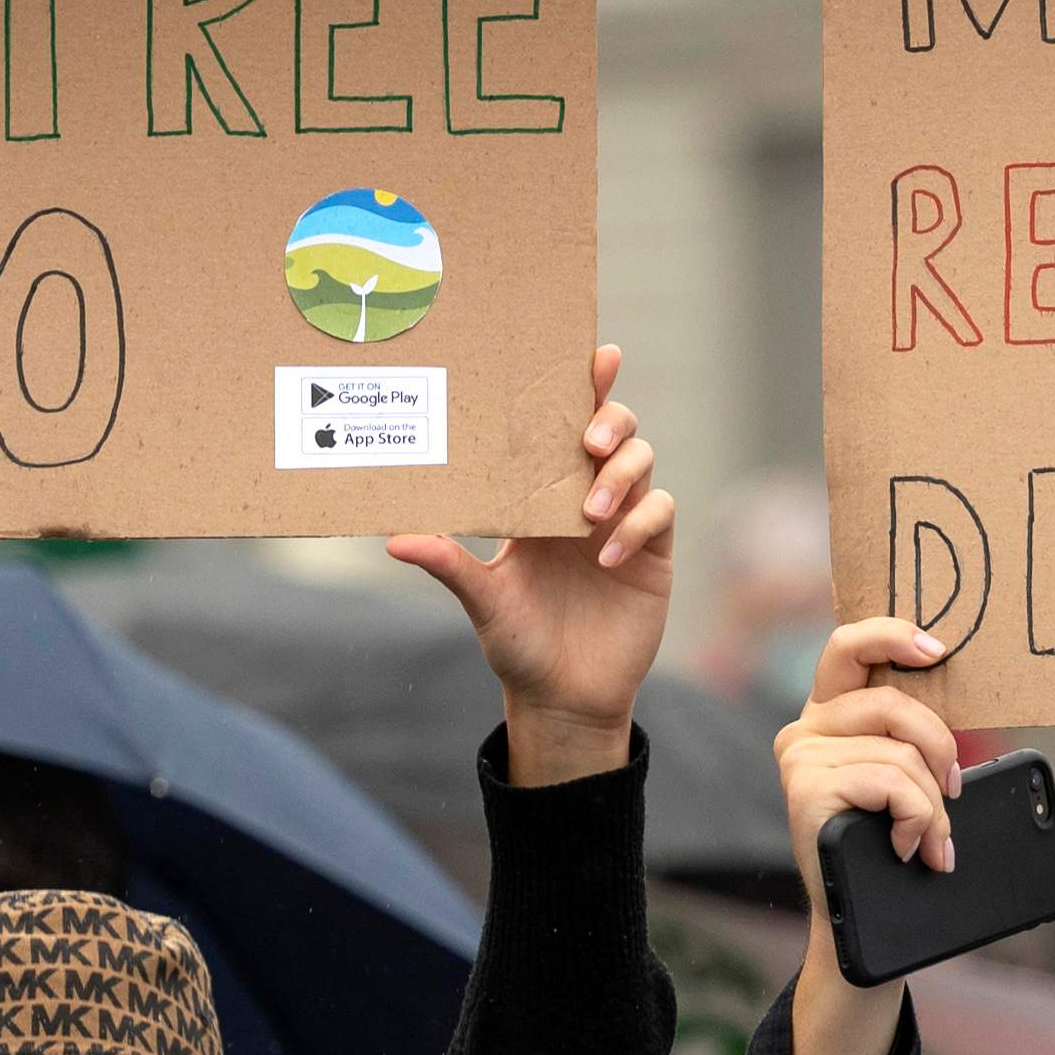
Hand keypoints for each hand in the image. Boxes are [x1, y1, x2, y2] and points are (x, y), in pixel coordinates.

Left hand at [390, 342, 673, 787]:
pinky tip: (608, 557)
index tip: (591, 356)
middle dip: (609, 420)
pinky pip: (660, 514)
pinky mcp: (652, 555)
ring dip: (620, 475)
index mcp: (540, 494)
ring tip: (590, 513)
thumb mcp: (480, 600)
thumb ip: (449, 565)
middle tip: (587, 442)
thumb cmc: (516, 645)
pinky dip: (639, 525)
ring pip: (642, 463)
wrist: (562, 698)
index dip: (585, 386)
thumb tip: (394, 540)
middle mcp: (584, 498)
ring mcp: (624, 523)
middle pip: (615, 429)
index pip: (565, 424)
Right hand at [777, 614, 960, 1054]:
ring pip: (901, 753)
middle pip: (891, 702)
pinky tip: (909, 848)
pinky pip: (892, 782)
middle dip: (939, 747)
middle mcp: (805, 728)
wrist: (859, 920)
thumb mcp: (901, 782)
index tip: (939, 651)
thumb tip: (956, 721)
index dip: (894, 635)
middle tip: (955, 791)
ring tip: (933, 843)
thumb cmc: (885, 848)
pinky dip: (919, 819)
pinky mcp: (806, 788)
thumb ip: (911, 741)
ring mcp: (801, 757)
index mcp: (829, 714)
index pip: (849, 646)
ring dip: (934, 806)